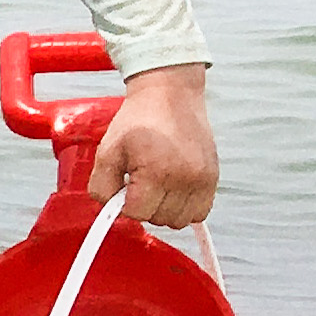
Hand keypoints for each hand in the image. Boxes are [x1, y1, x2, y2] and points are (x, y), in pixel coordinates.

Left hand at [90, 65, 218, 226]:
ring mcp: (203, 179)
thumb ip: (102, 185)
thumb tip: (111, 209)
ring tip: (156, 185)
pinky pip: (200, 212)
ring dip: (164, 210)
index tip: (124, 185)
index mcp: (157, 171)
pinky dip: (184, 207)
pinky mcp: (214, 177)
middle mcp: (185, 178)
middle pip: (159, 219)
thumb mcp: (108, 149)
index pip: (137, 213)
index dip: (124, 203)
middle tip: (140, 181)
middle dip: (144, 206)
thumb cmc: (138, 120)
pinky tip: (172, 189)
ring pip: (180, 220)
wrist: (171, 94)